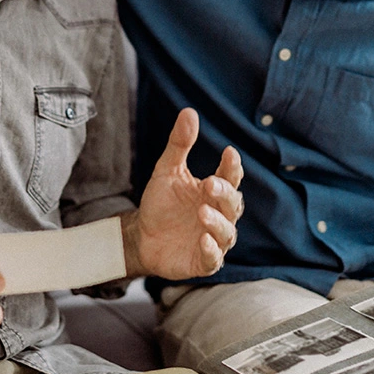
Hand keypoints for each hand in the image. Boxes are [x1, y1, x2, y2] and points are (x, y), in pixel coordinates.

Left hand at [124, 108, 243, 278]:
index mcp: (214, 191)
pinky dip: (211, 250)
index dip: (232, 167)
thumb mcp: (166, 171)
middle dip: (224, 194)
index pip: (230, 177)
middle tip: (210, 184)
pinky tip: (202, 239)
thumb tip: (190, 112)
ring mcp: (213, 239)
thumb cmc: (160, 203)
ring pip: (227, 232)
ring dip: (218, 222)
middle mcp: (219, 214)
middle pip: (232, 204)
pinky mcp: (202, 261)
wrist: (141, 236)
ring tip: (202, 211)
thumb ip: (179, 144)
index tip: (229, 152)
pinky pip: (214, 258)